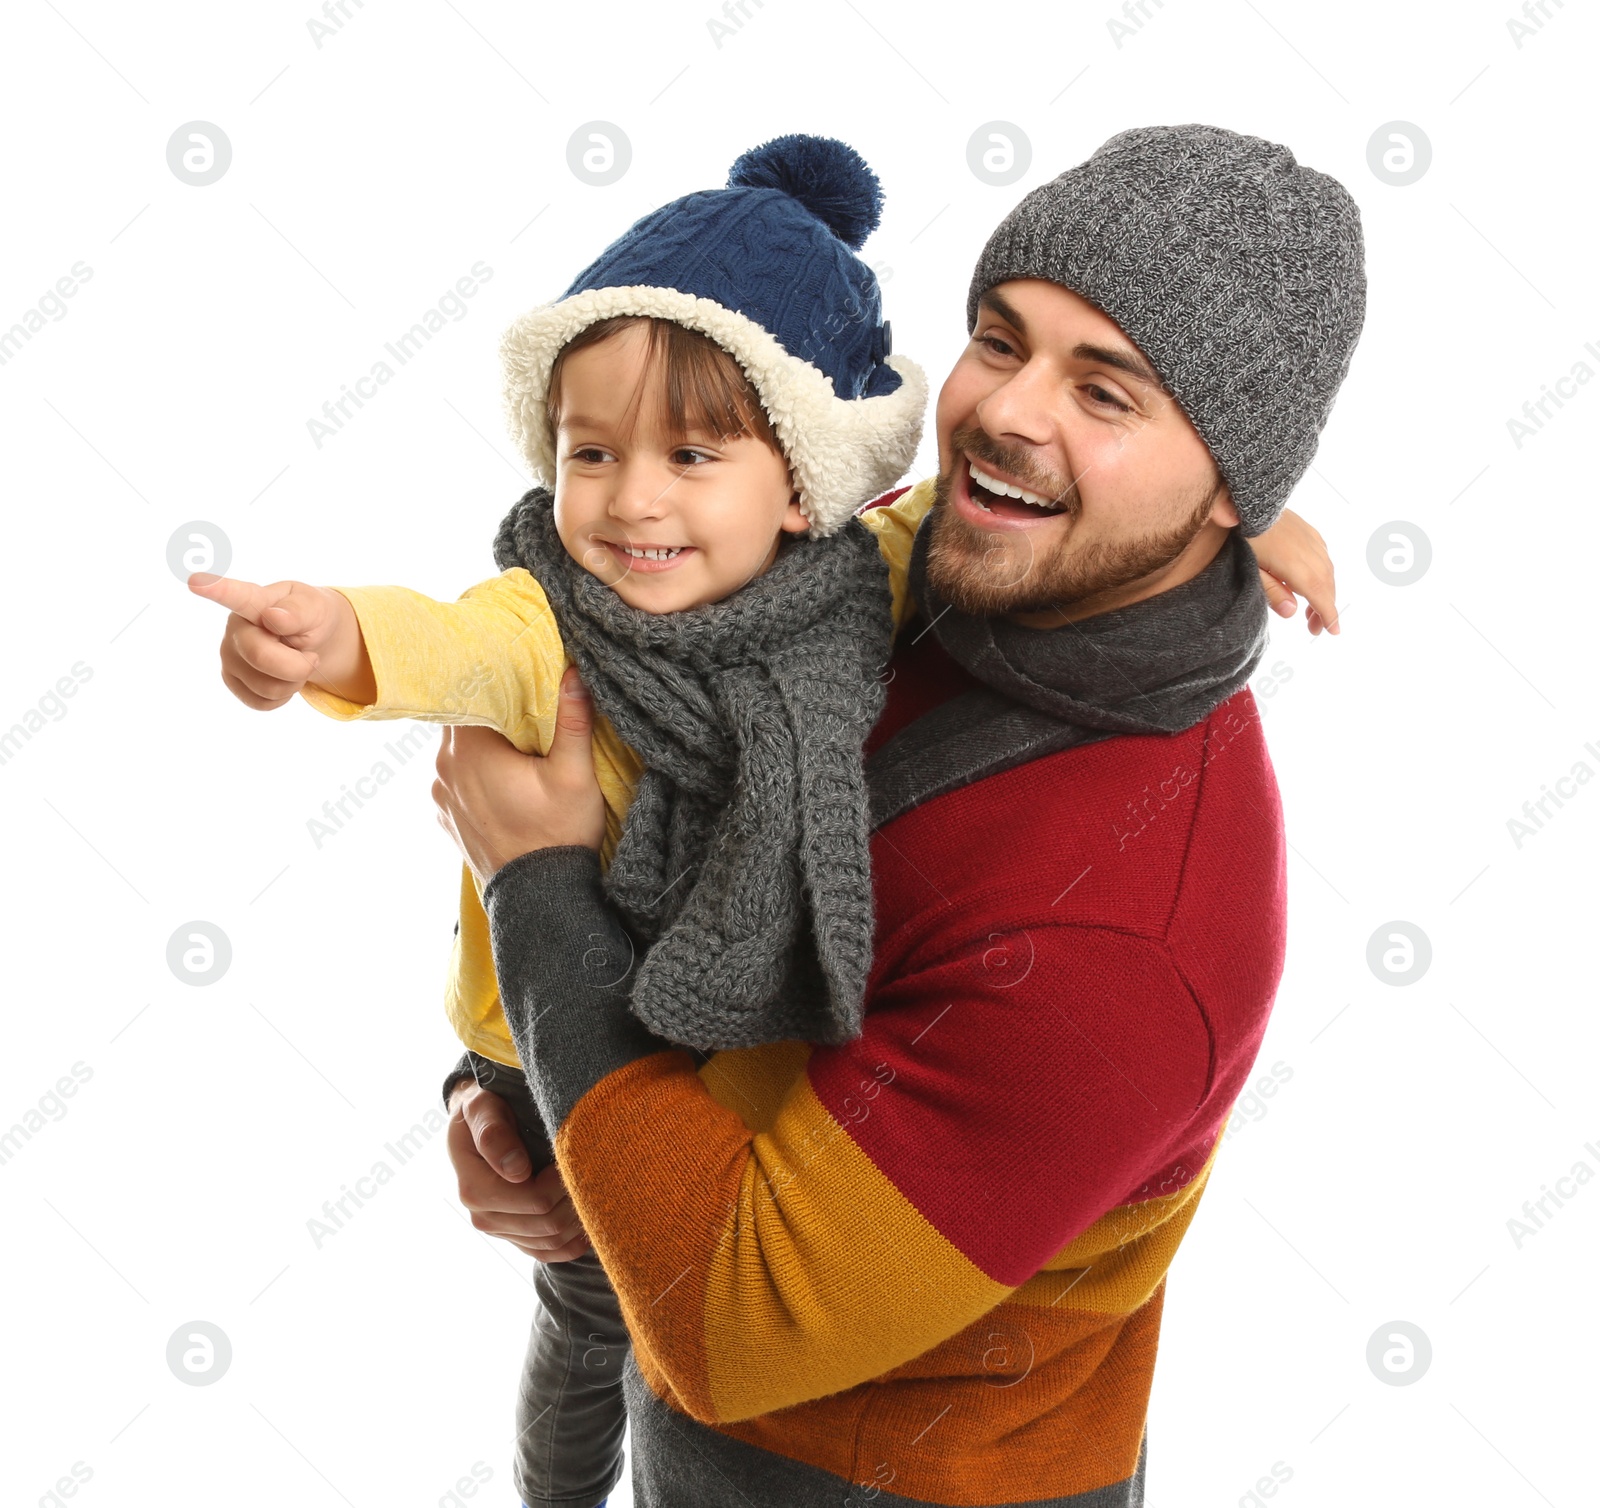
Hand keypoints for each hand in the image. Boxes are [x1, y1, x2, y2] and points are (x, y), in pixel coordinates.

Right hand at [189, 572, 375, 705]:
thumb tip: (274, 617)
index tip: (196, 582)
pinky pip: (262, 702)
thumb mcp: (316, 607)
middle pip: (261, 657)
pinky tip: (283, 678)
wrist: (311, 640)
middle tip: (312, 656)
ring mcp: (229, 656)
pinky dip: (284, 697)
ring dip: (294, 682)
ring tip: (295, 662)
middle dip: (298, 665)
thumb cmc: (311, 617)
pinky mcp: (231, 680)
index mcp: (256, 601)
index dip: (217, 589)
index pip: (236, 595)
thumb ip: (299, 611)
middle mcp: (235, 628)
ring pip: (266, 687)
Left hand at [432, 665, 605, 884]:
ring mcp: (441, 794)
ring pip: (457, 750)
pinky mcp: (446, 815)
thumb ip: (572, 720)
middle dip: (492, 713)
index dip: (495, 682)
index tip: (519, 679)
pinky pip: (456, 779)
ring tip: (518, 749)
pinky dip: (475, 773)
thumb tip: (573, 672)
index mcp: (470, 749)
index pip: (470, 693)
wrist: (537, 898)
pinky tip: (505, 781)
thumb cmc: (558, 834)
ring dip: (482, 745)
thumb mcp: (574, 775)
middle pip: (464, 720)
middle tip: (526, 712)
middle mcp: (444, 767)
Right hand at [447, 1079, 590, 1261]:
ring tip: (589, 1184)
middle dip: (576, 1197)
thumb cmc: (483, 1110)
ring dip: (578, 1217)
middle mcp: (483, 1218)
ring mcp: (499, 1231)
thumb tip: (516, 1170)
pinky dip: (571, 1241)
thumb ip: (493, 1134)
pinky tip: (586, 1219)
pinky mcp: (514, 1236)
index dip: (563, 1181)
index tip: (574, 1153)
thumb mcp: (481, 1109)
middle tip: (590, 1167)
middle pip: (548, 1225)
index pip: (535, 1200)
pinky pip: (548, 1252)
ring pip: (553, 1241)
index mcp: (474, 1190)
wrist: (476, 1123)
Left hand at [1247, 510, 1339, 635]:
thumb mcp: (1252, 570)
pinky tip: (1312, 583)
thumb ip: (1272, 592)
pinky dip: (1323, 575)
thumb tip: (1292, 612)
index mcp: (1299, 568)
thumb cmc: (1246, 539)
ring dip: (1324, 593)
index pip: (1321, 597)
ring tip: (1312, 612)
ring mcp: (1314, 542)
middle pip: (1327, 587)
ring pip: (1328, 573)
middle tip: (1315, 629)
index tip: (1334, 632)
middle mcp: (1313, 554)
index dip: (1329, 616)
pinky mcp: (1311, 533)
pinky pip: (1324, 559)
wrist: (1251, 503)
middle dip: (1324, 610)